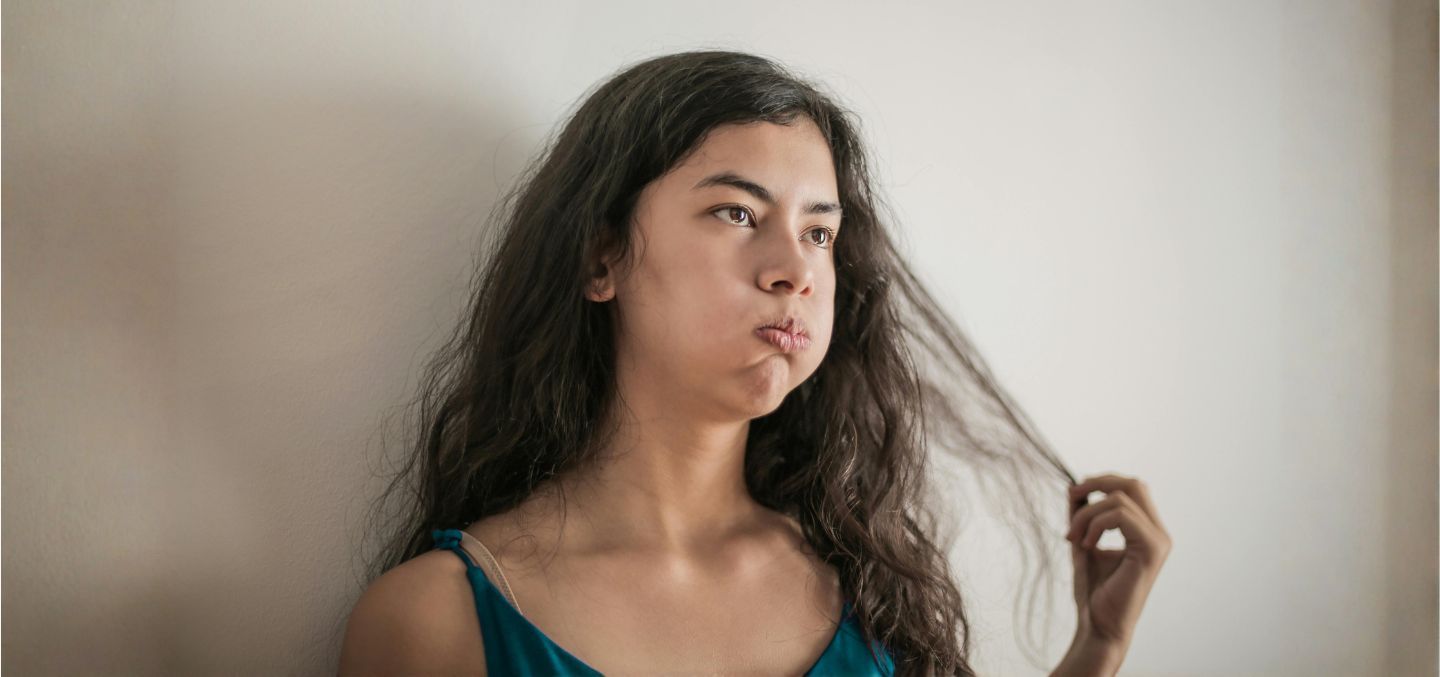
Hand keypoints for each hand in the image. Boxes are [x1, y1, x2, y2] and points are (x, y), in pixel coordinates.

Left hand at [1057, 473, 1171, 674]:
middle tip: (1072, 496)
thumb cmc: (1093, 591)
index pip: (1132, 488)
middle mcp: (1159, 533)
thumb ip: (1082, 515)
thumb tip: (1074, 488)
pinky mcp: (1151, 550)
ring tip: (1073, 538)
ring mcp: (1158, 541)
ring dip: (1086, 514)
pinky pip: (1120, 516)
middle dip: (1097, 483)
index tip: (1074, 493)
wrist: (1099, 625)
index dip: (1102, 481)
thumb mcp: (1083, 542)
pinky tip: (1086, 545)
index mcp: (1147, 531)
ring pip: (1120, 499)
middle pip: (1134, 484)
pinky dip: (1095, 524)